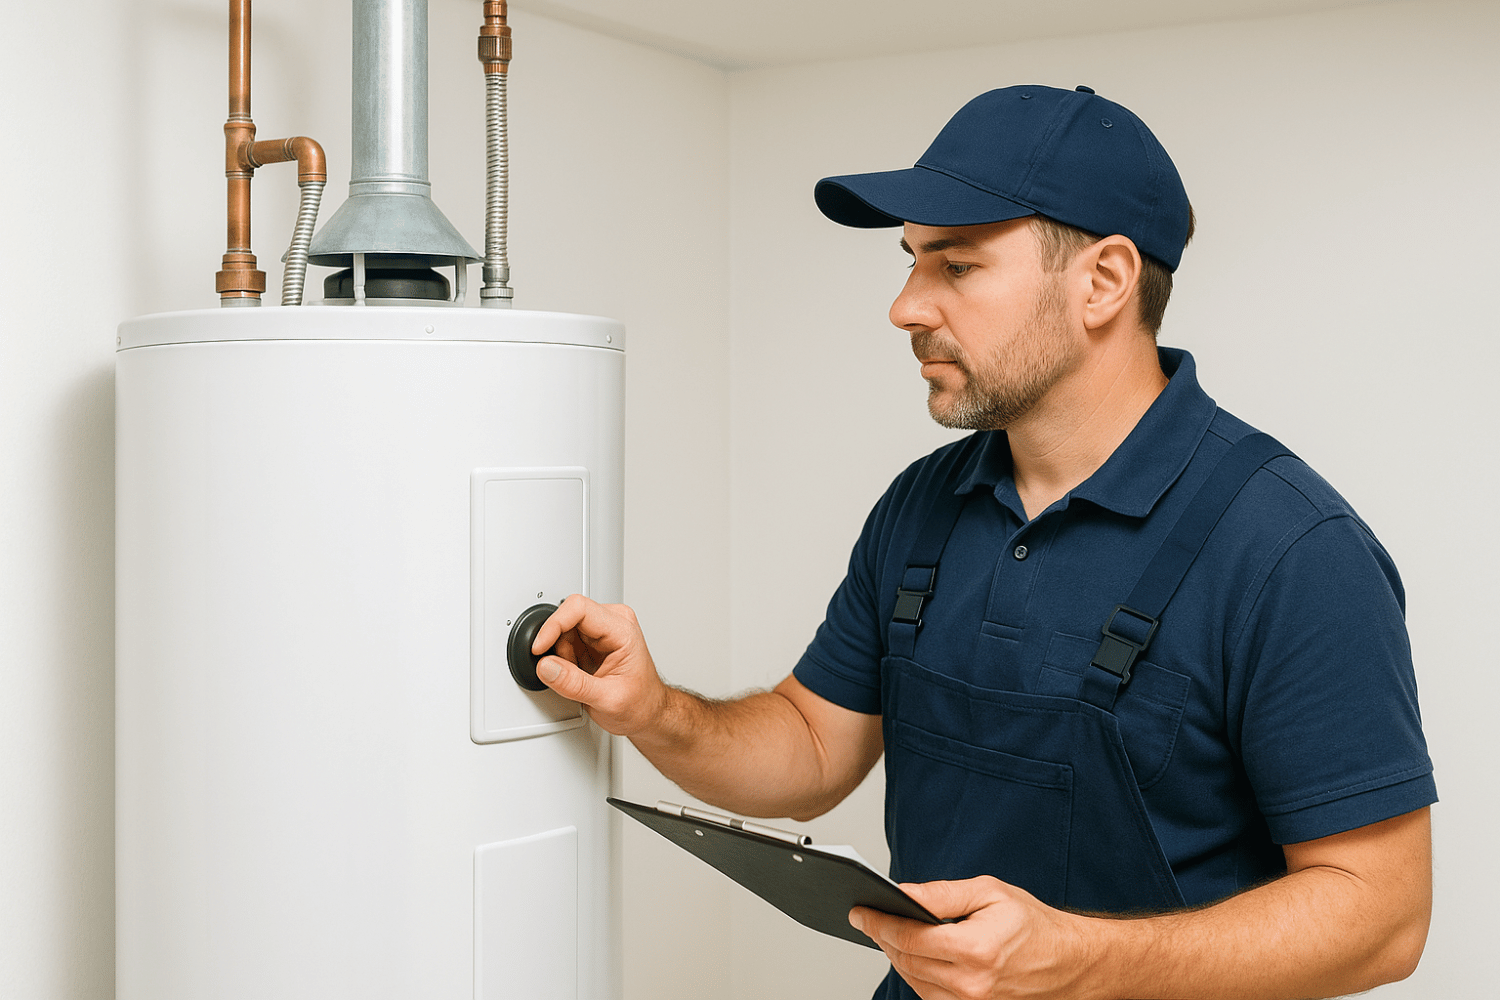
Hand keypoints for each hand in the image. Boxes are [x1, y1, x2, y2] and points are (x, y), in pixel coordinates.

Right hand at [530, 594, 670, 736]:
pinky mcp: (592, 638)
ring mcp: (602, 628)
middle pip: (567, 618)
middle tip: (568, 672)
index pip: (579, 608)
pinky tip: (579, 672)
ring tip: (580, 676)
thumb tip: (546, 667)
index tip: (539, 646)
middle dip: (558, 647)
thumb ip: (574, 684)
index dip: (553, 625)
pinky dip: (564, 659)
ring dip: (562, 655)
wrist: (648, 710)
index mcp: (622, 630)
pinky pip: (564, 640)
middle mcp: (613, 622)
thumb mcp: (607, 700)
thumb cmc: (639, 703)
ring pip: (563, 630)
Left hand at [850, 876, 1089, 999]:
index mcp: (976, 951)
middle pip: (907, 962)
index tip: (859, 911)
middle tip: (867, 917)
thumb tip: (902, 893)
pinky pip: (931, 995)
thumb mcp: (989, 893)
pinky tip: (912, 953)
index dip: (878, 923)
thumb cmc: (1034, 924)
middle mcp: (972, 985)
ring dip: (896, 957)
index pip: (910, 939)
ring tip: (887, 932)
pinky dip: (916, 973)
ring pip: (915, 982)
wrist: (1070, 962)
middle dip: (883, 938)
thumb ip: (941, 894)